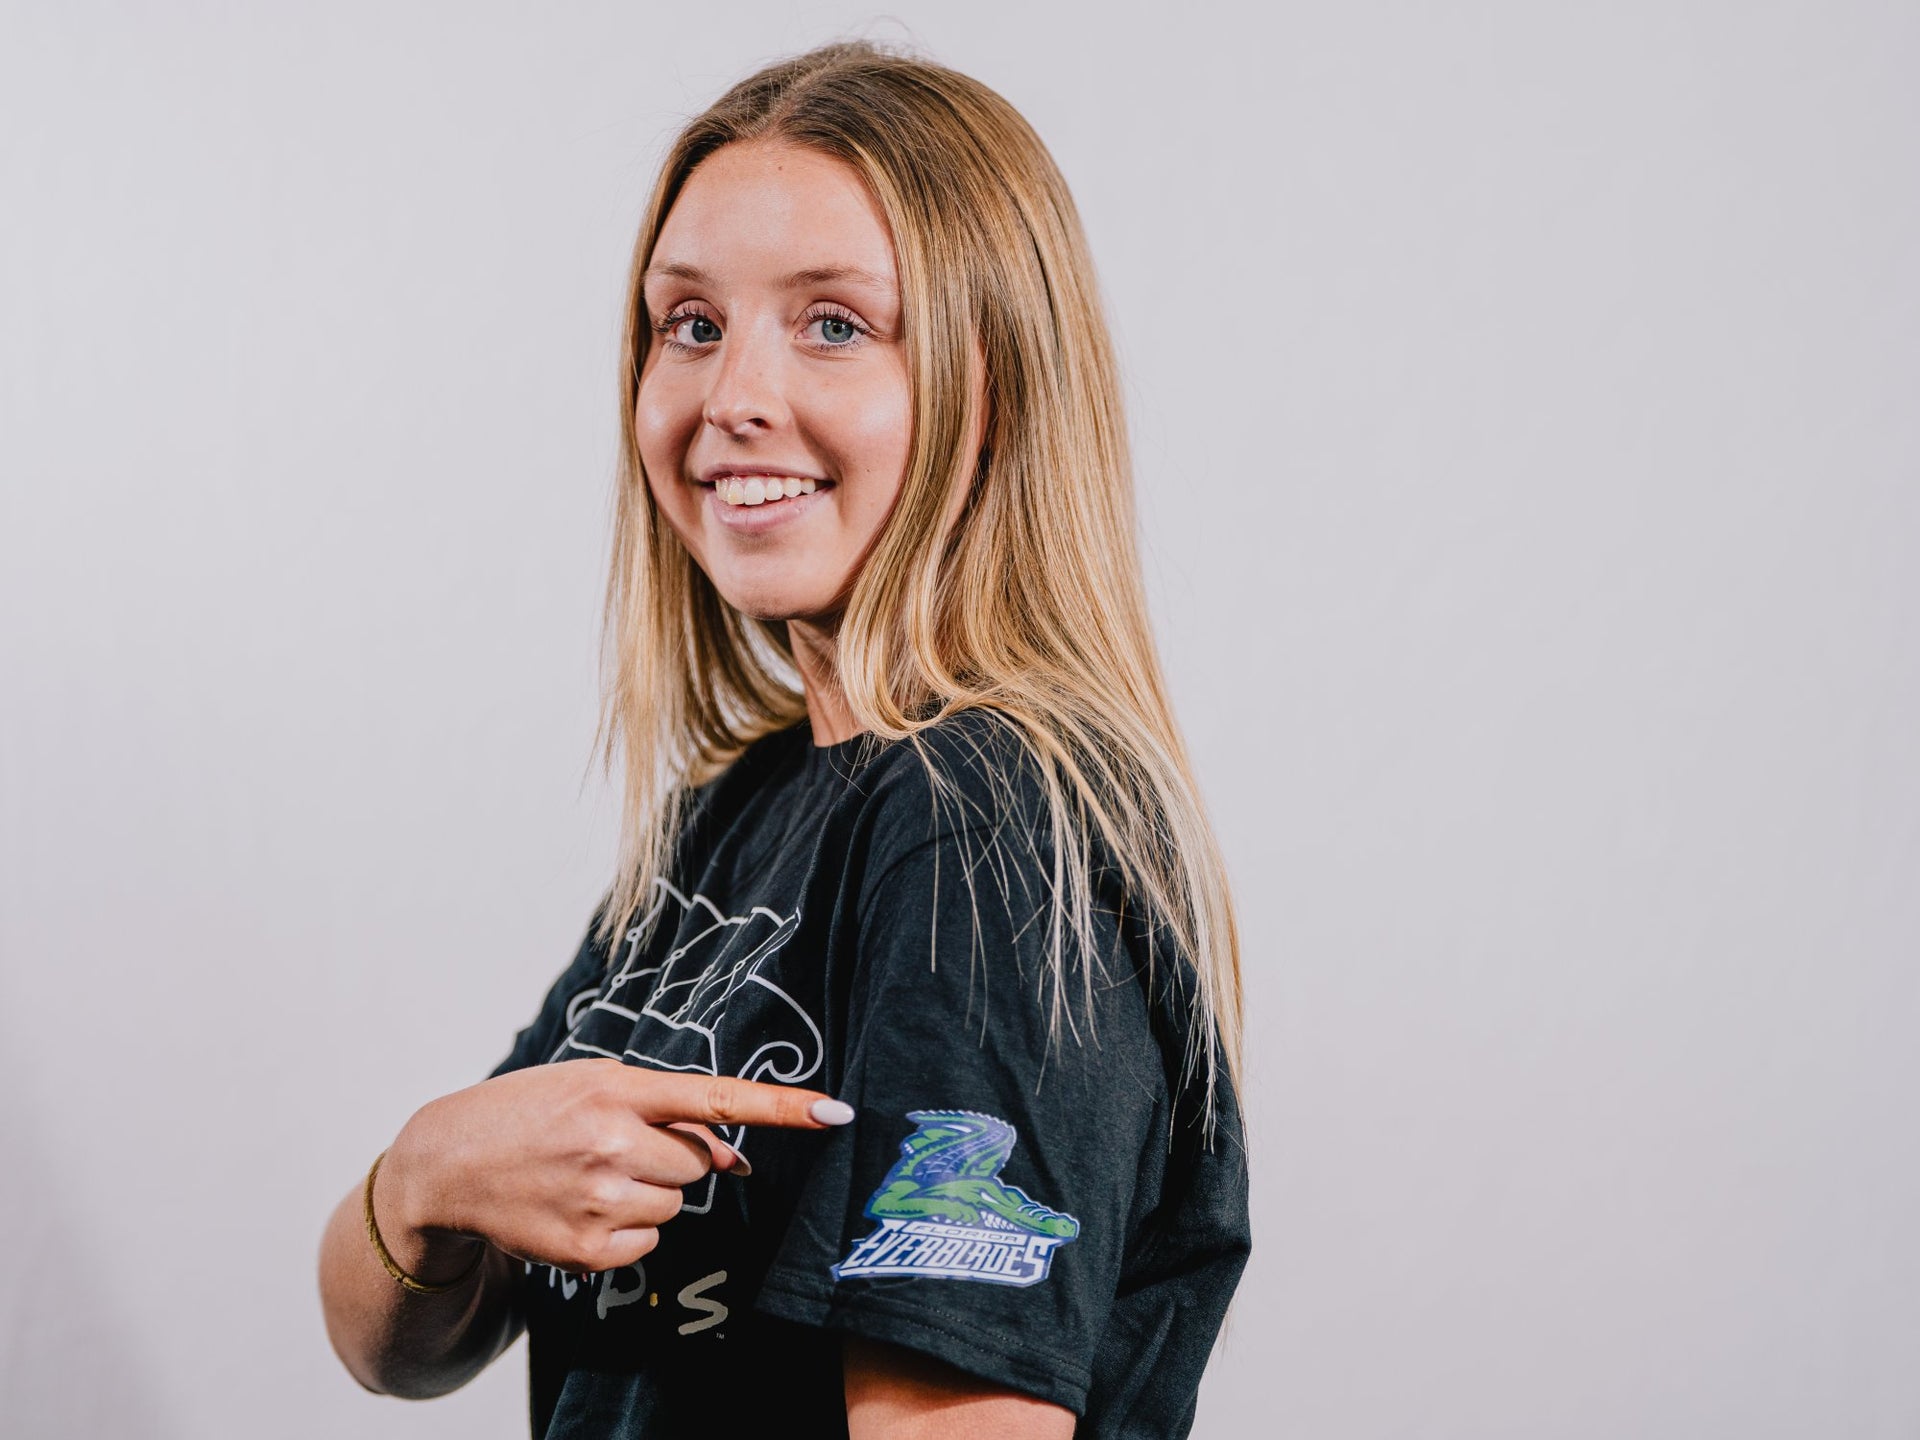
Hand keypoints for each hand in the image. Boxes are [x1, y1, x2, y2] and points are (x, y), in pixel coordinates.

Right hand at [375, 1059, 848, 1277]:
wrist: (447, 1163)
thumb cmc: (530, 1112)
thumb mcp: (593, 1088)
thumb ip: (667, 1114)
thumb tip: (736, 1163)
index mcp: (616, 1090)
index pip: (715, 1097)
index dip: (781, 1107)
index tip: (835, 1112)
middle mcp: (612, 1143)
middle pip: (700, 1163)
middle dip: (672, 1158)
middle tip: (616, 1148)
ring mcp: (600, 1200)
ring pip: (676, 1205)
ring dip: (649, 1194)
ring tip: (591, 1176)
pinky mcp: (590, 1250)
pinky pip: (649, 1243)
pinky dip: (627, 1231)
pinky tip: (582, 1208)